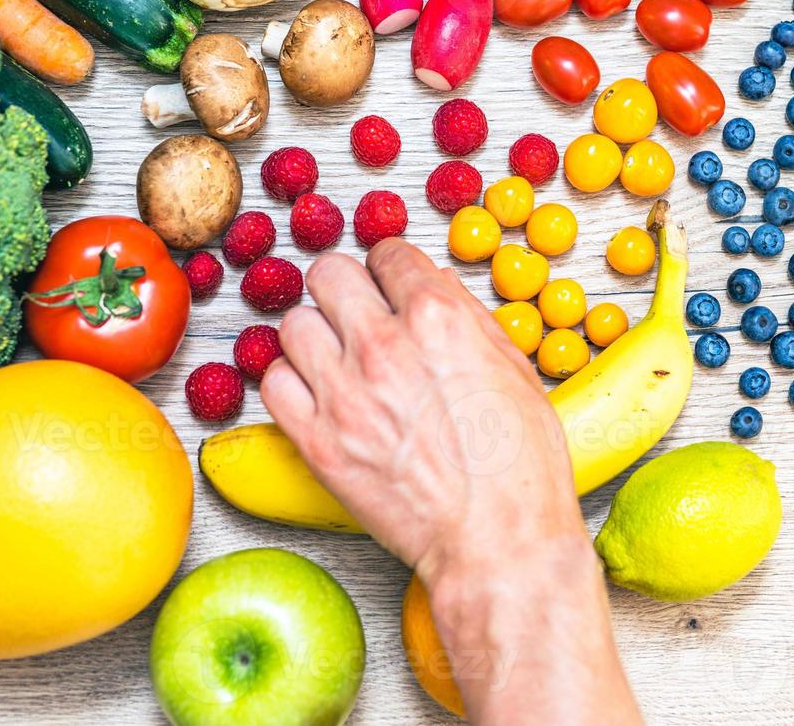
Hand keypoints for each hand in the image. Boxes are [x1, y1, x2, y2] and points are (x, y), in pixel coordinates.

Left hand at [260, 240, 639, 722]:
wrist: (499, 541)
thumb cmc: (520, 467)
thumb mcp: (515, 369)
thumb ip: (467, 319)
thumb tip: (433, 290)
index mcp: (438, 318)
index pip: (387, 253)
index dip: (390, 269)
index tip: (388, 284)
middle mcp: (384, 345)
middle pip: (328, 274)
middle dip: (346, 289)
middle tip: (357, 312)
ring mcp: (344, 393)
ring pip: (293, 324)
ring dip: (316, 336)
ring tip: (337, 358)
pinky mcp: (317, 441)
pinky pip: (273, 383)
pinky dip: (291, 383)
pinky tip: (318, 395)